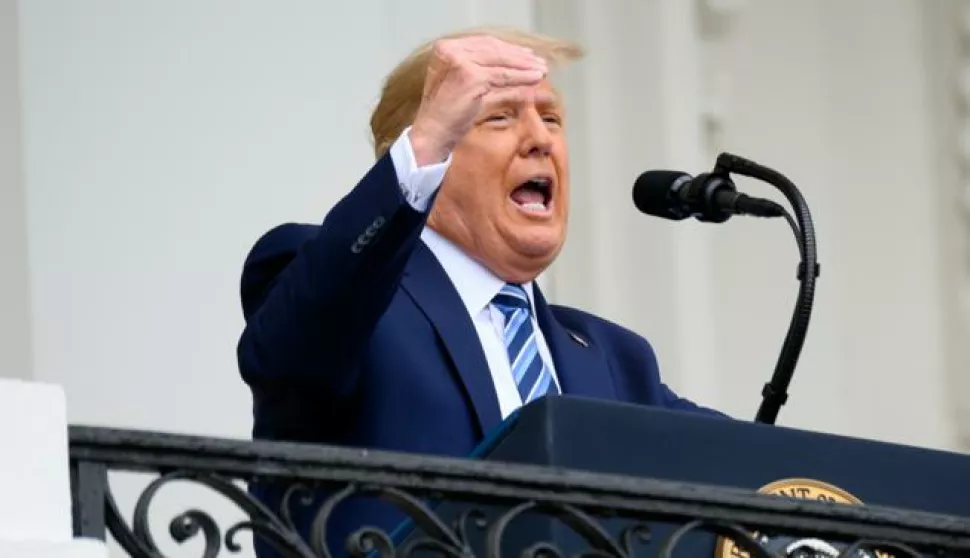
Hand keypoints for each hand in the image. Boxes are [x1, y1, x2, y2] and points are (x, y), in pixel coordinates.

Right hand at [410, 36, 547, 165]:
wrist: (433, 134)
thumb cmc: (448, 115)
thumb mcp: (467, 87)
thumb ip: (488, 74)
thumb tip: (519, 70)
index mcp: (446, 48)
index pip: (484, 43)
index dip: (508, 49)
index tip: (528, 55)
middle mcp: (451, 50)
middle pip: (494, 49)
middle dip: (520, 57)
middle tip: (540, 63)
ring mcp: (460, 62)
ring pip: (501, 62)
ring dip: (525, 67)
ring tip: (542, 71)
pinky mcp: (471, 77)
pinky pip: (503, 76)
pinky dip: (521, 78)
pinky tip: (534, 80)